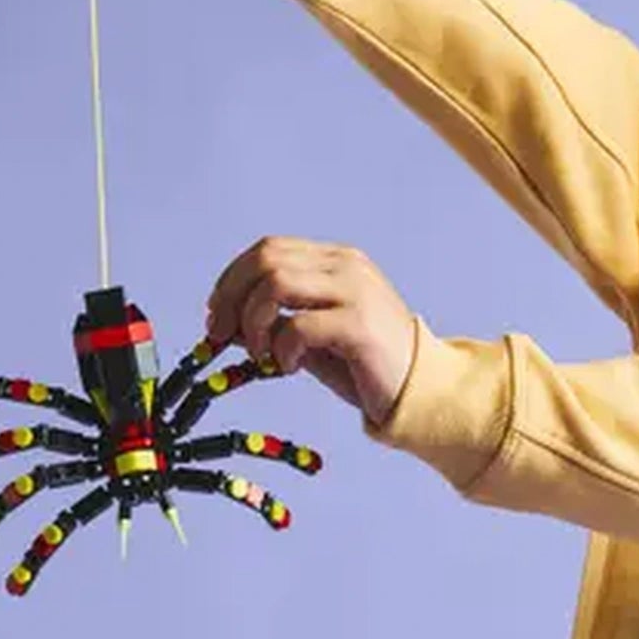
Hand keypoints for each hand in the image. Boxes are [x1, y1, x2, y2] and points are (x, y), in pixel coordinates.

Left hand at [205, 238, 420, 426]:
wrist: (421, 389)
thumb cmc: (366, 364)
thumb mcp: (312, 337)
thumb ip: (275, 322)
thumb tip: (225, 324)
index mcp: (336, 260)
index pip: (268, 249)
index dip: (231, 279)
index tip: (217, 315)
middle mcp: (347, 266)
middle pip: (266, 259)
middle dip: (232, 298)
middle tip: (222, 335)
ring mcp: (356, 291)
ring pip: (276, 284)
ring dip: (254, 322)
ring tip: (262, 354)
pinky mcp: (359, 325)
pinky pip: (298, 325)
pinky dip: (281, 349)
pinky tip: (289, 367)